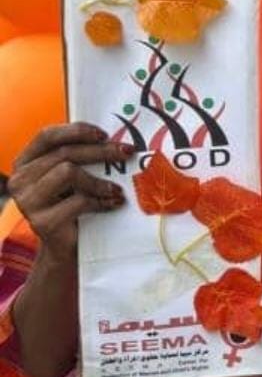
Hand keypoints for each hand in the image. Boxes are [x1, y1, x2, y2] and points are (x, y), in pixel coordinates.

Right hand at [8, 123, 132, 257]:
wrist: (67, 246)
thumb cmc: (73, 203)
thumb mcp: (74, 176)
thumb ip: (81, 156)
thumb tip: (116, 137)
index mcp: (25, 162)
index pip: (47, 136)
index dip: (76, 131)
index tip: (104, 134)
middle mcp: (20, 179)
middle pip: (65, 153)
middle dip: (101, 151)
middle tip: (127, 152)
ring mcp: (28, 202)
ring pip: (68, 172)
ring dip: (99, 180)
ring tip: (116, 188)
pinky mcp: (42, 222)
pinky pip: (78, 201)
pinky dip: (101, 201)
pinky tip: (113, 203)